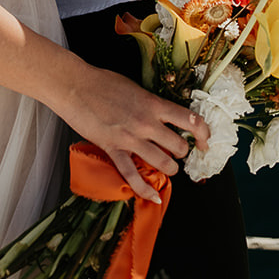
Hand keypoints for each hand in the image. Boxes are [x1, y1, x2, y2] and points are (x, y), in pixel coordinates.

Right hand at [64, 63, 208, 201]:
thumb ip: (150, 104)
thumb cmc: (102, 81)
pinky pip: (133, 176)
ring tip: (167, 167)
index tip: (204, 141)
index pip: (190, 120)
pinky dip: (146, 190)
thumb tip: (163, 116)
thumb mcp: (134, 87)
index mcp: (153, 103)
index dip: (203, 134)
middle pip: (179, 147)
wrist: (74, 85)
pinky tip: (154, 197)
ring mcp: (130, 138)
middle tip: (176, 152)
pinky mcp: (114, 149)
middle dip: (181, 153)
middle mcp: (147, 122)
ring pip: (163, 164)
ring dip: (169, 169)